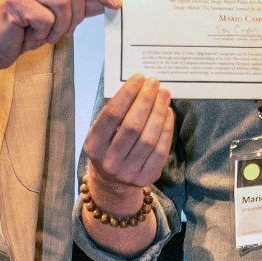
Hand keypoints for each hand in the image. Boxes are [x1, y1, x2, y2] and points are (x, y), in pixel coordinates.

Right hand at [0, 0, 119, 83]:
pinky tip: (28, 34)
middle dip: (74, 16)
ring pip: (62, 3)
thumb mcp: (58, 14)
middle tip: (60, 31)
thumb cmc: (22, 29)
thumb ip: (83, 3)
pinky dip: (43, 34)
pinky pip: (46, 19)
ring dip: (58, 27)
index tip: (116, 3)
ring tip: (41, 32)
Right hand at [82, 75, 173, 215]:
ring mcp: (128, 172)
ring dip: (158, 112)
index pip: (111, 115)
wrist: (111, 182)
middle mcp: (109, 162)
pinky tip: (167, 113)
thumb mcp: (101, 132)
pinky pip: (161, 150)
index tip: (138, 78)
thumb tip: (138, 87)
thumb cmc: (107, 146)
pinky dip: (166, 129)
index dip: (127, 94)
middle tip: (154, 83)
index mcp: (94, 146)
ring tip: (164, 94)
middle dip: (145, 100)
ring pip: (149, 138)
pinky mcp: (146, 178)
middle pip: (132, 126)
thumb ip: (115, 114)